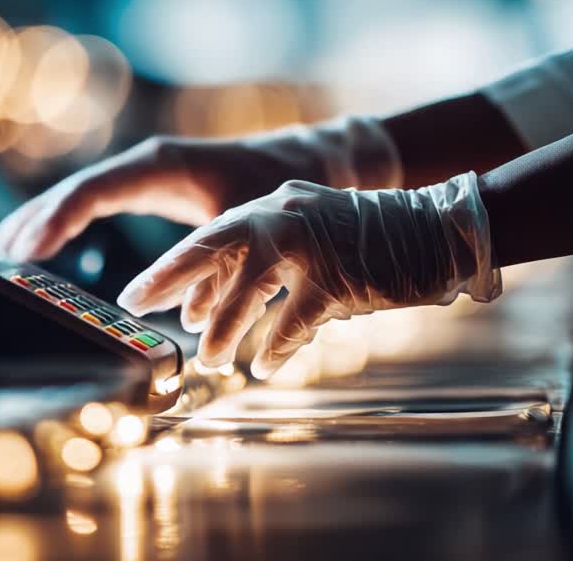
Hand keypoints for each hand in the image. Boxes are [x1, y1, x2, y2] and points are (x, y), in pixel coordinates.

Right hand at [0, 116, 400, 261]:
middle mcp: (147, 164)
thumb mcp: (247, 230)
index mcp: (161, 166)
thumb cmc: (280, 189)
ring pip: (82, 193)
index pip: (93, 191)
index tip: (26, 249)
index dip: (57, 220)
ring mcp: (147, 171)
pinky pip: (99, 200)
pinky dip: (70, 220)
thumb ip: (214, 271)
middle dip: (36, 221)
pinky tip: (45, 241)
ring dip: (45, 219)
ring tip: (6, 248)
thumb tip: (183, 317)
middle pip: (75, 190)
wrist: (307, 161)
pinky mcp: (153, 184)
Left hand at [116, 174, 500, 378]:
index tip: (135, 295)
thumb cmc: (368, 242)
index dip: (169, 268)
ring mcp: (313, 244)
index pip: (209, 235)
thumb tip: (207, 309)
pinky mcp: (340, 277)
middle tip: (145, 316)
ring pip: (250, 290)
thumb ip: (264, 263)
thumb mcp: (309, 237)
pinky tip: (265, 366)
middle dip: (172, 284)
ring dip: (225, 329)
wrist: (437, 230)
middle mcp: (286, 215)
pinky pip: (295, 319)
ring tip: (209, 357)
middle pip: (215, 249)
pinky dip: (276, 346)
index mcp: (274, 205)